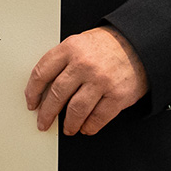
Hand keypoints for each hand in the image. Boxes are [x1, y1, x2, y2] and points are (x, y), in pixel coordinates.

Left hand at [25, 25, 148, 134]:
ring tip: (67, 128)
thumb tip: (44, 87)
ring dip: (68, 124)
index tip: (31, 102)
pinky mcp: (117, 96)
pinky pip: (98, 118)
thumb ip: (62, 61)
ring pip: (76, 110)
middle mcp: (84, 65)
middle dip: (47, 113)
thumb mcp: (78, 43)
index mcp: (70, 48)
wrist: (139, 44)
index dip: (33, 91)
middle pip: (57, 94)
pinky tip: (85, 127)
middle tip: (43, 121)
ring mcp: (101, 81)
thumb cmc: (106, 45)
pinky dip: (89, 126)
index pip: (42, 73)